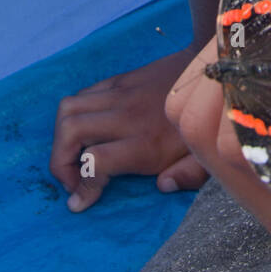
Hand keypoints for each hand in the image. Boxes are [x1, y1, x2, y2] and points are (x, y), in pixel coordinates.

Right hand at [51, 46, 209, 210]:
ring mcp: (121, 93)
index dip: (82, 187)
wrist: (211, 70)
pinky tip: (89, 129)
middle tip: (71, 179)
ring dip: (61, 136)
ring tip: (74, 154)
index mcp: (147, 142)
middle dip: (59, 162)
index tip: (80, 201)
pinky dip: (74, 113)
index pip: (95, 161)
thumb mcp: (206, 156)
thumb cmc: (207, 119)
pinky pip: (83, 93)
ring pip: (68, 108)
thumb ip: (187, 176)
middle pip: (71, 132)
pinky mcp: (120, 79)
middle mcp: (127, 116)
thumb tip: (163, 187)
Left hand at [166, 7, 270, 245]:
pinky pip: (197, 120)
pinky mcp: (243, 176)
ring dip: (218, 66)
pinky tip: (257, 58)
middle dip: (230, 65)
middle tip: (268, 20)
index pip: (251, 148)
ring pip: (192, 124)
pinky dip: (216, 77)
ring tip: (266, 38)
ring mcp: (259, 197)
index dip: (251, 83)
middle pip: (209, 134)